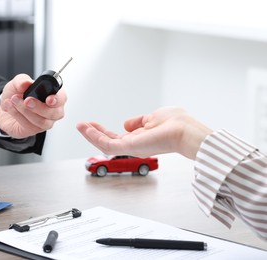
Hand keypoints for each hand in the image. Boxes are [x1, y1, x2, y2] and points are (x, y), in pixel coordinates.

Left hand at [0, 74, 66, 138]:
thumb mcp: (17, 83)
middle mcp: (53, 110)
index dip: (57, 100)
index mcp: (54, 95)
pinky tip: (10, 107)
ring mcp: (45, 122)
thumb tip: (26, 83)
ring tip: (13, 100)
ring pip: (41, 121)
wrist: (6, 106)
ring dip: (25, 110)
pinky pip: (29, 125)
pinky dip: (17, 115)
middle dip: (39, 107)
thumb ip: (22, 80)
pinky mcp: (34, 130)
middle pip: (54, 113)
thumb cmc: (17, 94)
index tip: (48, 99)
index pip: (62, 98)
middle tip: (26, 100)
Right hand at [76, 107, 212, 159]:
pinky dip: (96, 137)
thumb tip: (126, 123)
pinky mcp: (130, 148)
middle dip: (94, 133)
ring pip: (105, 144)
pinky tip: (87, 129)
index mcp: (140, 138)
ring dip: (91, 135)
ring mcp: (132, 147)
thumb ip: (139, 121)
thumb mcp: (153, 117)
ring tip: (80, 125)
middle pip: (108, 141)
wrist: (186, 131)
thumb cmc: (177, 124)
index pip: (117, 136)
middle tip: (81, 125)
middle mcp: (134, 144)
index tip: (92, 123)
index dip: (103, 130)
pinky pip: (108, 144)